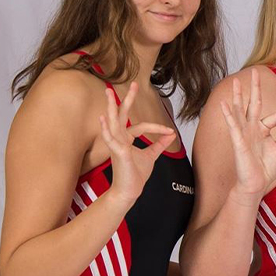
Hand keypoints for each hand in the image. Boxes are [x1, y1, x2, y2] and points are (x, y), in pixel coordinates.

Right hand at [98, 82, 176, 205]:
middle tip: (133, 84)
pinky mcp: (117, 153)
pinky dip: (107, 129)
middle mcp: (119, 139)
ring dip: (111, 108)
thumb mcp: (151, 156)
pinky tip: (103, 119)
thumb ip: (159, 144)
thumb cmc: (136, 174)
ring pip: (113, 123)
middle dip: (126, 100)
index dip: (157, 127)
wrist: (129, 191)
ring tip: (109, 93)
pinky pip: (111, 139)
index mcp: (126, 139)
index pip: (141, 126)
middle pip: (121, 116)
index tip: (171, 131)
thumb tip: (171, 134)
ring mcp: (116, 145)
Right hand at [221, 69, 275, 202]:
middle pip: (252, 104)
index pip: (275, 117)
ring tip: (234, 81)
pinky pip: (233, 126)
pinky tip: (224, 104)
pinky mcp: (238, 142)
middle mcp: (252, 129)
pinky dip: (229, 114)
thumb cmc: (266, 169)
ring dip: (237, 96)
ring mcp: (244, 134)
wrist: (256, 185)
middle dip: (254, 88)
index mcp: (262, 130)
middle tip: (254, 71)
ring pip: (240, 111)